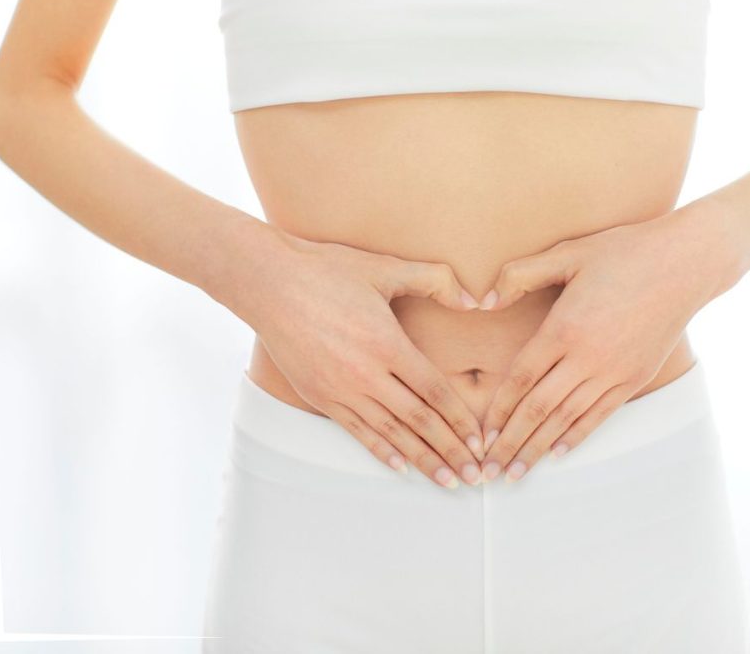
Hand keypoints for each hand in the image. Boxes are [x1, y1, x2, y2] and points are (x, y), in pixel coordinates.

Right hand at [243, 232, 485, 487]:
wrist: (268, 284)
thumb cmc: (327, 271)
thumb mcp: (384, 268)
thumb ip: (434, 280)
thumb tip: (474, 301)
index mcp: (388, 344)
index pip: (435, 392)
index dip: (461, 420)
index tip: (481, 441)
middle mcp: (367, 374)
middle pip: (419, 421)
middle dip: (451, 451)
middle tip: (475, 476)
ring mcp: (341, 389)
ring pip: (391, 434)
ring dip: (422, 460)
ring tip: (447, 481)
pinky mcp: (320, 397)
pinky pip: (357, 432)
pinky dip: (382, 452)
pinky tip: (401, 468)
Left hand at [477, 199, 744, 482]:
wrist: (686, 264)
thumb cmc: (624, 252)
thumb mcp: (568, 252)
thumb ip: (521, 274)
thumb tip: (483, 299)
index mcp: (565, 327)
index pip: (521, 378)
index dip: (499, 409)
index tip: (481, 433)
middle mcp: (587, 357)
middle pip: (538, 409)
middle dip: (510, 443)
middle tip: (488, 470)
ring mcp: (613, 372)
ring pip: (566, 420)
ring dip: (537, 449)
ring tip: (515, 474)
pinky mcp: (634, 378)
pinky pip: (599, 416)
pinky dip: (576, 437)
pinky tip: (557, 454)